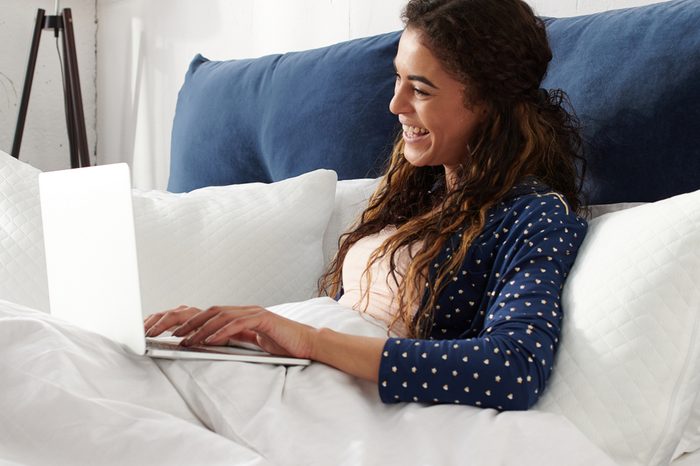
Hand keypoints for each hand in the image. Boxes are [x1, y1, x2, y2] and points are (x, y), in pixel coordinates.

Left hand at [144, 305, 317, 358]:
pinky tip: (210, 340)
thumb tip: (210, 344)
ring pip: (221, 315)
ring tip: (185, 340)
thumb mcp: (253, 343)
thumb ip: (234, 339)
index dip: (189, 321)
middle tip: (170, 334)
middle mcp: (245, 310)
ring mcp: (255, 312)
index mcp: (241, 315)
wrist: (308, 344)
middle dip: (187, 322)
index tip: (172, 333)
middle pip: (210, 311)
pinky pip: (238, 323)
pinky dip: (222, 331)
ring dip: (201, 328)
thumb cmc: (282, 345)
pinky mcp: (264, 319)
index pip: (210, 314)